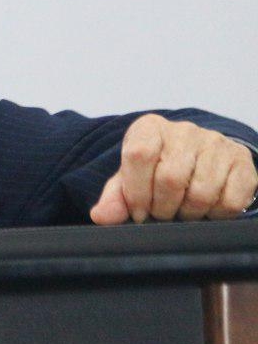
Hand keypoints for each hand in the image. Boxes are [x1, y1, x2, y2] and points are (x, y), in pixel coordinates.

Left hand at [89, 114, 256, 224]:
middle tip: (162, 213)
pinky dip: (216, 214)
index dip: (136, 191)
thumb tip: (101, 215)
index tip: (139, 211)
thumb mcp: (131, 178)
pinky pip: (230, 200)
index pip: (138, 155)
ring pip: (202, 191)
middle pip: (170, 177)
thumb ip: (114, 197)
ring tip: (182, 210)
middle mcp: (184, 131)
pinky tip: (206, 208)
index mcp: (150, 128)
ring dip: (189, 212)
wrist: (198, 157)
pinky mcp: (241, 161)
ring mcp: (216, 143)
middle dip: (163, 207)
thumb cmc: (157, 168)